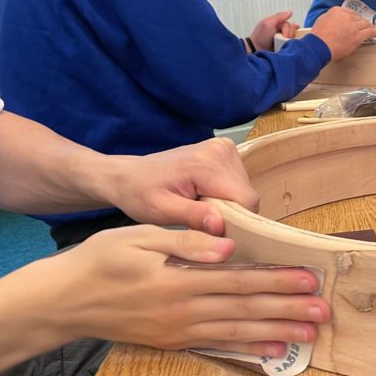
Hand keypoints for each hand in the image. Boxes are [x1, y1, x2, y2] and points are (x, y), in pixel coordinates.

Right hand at [37, 226, 330, 356]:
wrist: (63, 301)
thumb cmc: (101, 259)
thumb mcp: (138, 235)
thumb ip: (185, 240)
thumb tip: (227, 244)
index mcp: (179, 277)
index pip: (240, 279)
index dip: (277, 279)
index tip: (309, 278)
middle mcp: (184, 308)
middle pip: (246, 309)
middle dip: (289, 309)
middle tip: (324, 312)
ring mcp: (179, 330)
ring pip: (238, 331)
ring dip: (278, 332)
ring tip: (310, 335)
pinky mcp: (173, 342)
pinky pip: (218, 346)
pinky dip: (248, 349)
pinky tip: (273, 351)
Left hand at [104, 138, 258, 235]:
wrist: (129, 175)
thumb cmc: (140, 194)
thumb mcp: (161, 211)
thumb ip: (192, 216)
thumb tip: (220, 224)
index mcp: (205, 164)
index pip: (246, 200)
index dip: (235, 221)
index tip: (211, 228)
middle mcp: (220, 150)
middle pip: (247, 196)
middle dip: (230, 213)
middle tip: (199, 216)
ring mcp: (224, 147)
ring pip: (245, 190)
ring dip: (227, 204)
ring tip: (199, 204)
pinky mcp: (225, 149)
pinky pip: (239, 181)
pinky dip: (225, 193)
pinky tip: (203, 194)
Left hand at [250, 11, 299, 50]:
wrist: (256, 50)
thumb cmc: (260, 37)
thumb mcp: (268, 23)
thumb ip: (279, 16)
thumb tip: (290, 12)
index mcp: (277, 23)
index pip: (289, 24)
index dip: (287, 29)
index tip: (283, 34)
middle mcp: (281, 30)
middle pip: (292, 30)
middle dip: (288, 35)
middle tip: (280, 39)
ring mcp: (283, 38)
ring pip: (293, 37)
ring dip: (288, 40)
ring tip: (281, 44)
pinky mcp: (283, 46)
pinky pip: (292, 44)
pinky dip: (290, 44)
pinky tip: (288, 45)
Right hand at [311, 7, 375, 61]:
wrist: (319, 46)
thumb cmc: (318, 37)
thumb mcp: (321, 21)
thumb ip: (330, 18)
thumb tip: (333, 20)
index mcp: (337, 11)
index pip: (349, 12)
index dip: (353, 18)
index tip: (354, 21)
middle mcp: (346, 16)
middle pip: (358, 17)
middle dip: (360, 22)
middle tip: (362, 26)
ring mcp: (353, 26)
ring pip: (365, 23)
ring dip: (368, 26)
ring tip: (371, 29)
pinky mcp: (357, 37)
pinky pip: (370, 32)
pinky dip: (374, 32)